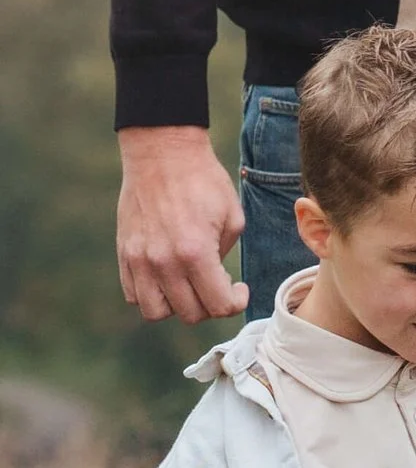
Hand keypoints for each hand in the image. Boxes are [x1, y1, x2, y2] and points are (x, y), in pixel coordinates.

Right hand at [117, 126, 248, 323]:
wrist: (161, 153)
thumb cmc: (204, 182)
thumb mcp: (232, 220)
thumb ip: (224, 257)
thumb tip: (216, 282)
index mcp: (195, 253)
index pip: (219, 306)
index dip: (236, 303)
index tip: (239, 287)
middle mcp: (163, 261)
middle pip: (190, 314)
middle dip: (210, 305)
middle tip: (217, 283)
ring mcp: (139, 259)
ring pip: (156, 312)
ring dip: (178, 306)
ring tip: (190, 286)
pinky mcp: (123, 252)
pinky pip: (134, 294)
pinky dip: (152, 295)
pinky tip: (168, 277)